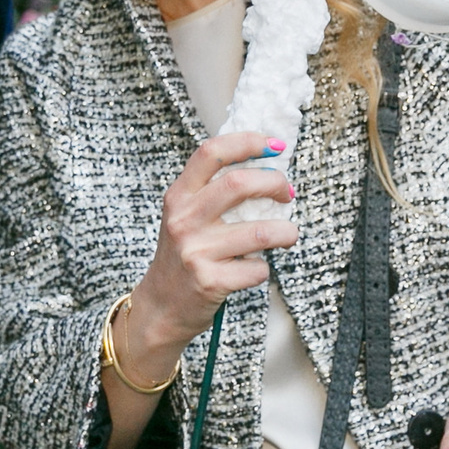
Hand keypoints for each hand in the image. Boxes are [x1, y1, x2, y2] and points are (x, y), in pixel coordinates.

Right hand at [127, 131, 300, 350]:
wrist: (160, 306)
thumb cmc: (183, 255)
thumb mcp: (185, 216)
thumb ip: (213, 192)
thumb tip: (266, 167)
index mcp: (179, 196)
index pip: (211, 153)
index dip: (247, 142)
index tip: (274, 145)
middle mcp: (183, 220)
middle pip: (238, 184)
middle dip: (275, 183)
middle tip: (287, 193)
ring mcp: (195, 251)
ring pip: (261, 231)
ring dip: (286, 232)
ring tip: (287, 234)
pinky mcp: (210, 282)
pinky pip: (257, 268)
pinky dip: (264, 268)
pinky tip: (254, 268)